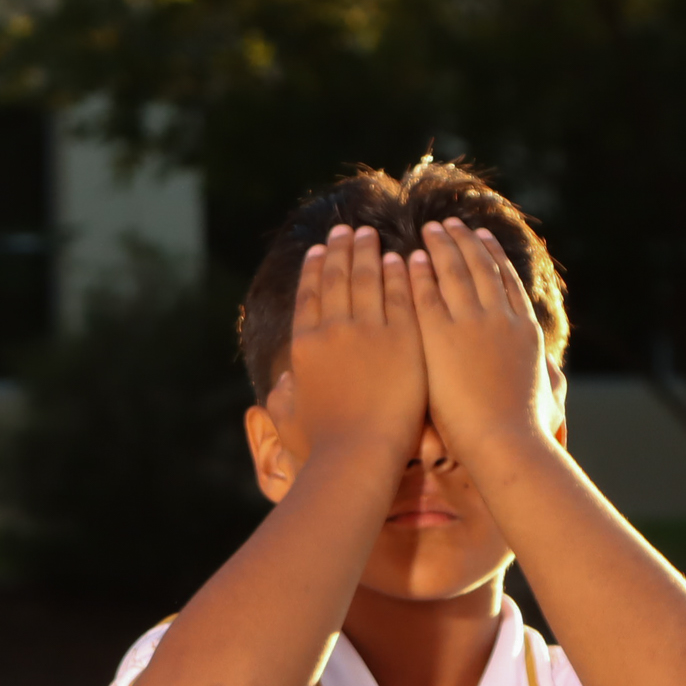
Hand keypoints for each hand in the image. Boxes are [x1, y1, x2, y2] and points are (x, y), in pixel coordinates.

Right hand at [288, 223, 427, 465]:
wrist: (359, 456)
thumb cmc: (322, 448)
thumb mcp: (290, 420)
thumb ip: (283, 397)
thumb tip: (282, 383)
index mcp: (305, 346)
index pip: (309, 295)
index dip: (314, 268)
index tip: (319, 249)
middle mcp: (333, 330)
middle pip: (337, 278)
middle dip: (342, 249)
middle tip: (347, 229)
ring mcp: (369, 331)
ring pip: (368, 278)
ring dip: (368, 251)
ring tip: (371, 234)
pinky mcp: (402, 338)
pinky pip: (401, 295)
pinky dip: (399, 274)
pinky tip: (401, 259)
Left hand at [410, 217, 556, 463]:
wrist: (506, 443)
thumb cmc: (526, 434)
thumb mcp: (547, 399)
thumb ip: (547, 381)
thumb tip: (554, 376)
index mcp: (527, 332)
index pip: (507, 284)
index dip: (494, 258)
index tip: (483, 238)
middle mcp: (502, 320)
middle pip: (481, 269)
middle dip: (464, 243)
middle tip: (451, 223)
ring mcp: (473, 325)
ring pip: (455, 273)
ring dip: (442, 247)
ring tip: (430, 229)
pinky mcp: (443, 337)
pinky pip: (428, 296)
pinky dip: (420, 274)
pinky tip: (410, 259)